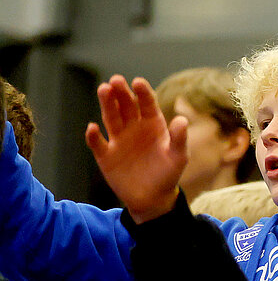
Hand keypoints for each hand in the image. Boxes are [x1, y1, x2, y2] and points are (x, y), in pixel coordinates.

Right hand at [84, 76, 185, 223]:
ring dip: (107, 105)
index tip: (138, 82)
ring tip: (104, 89)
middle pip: (126, 106)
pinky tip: (93, 128)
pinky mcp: (105, 155)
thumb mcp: (178, 157)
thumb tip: (181, 120)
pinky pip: (97, 143)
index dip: (142, 93)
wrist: (153, 199)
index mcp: (152, 124)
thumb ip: (179, 139)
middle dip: (121, 93)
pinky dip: (93, 136)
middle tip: (115, 81)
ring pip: (111, 118)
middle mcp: (134, 127)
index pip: (147, 104)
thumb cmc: (168, 174)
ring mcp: (118, 140)